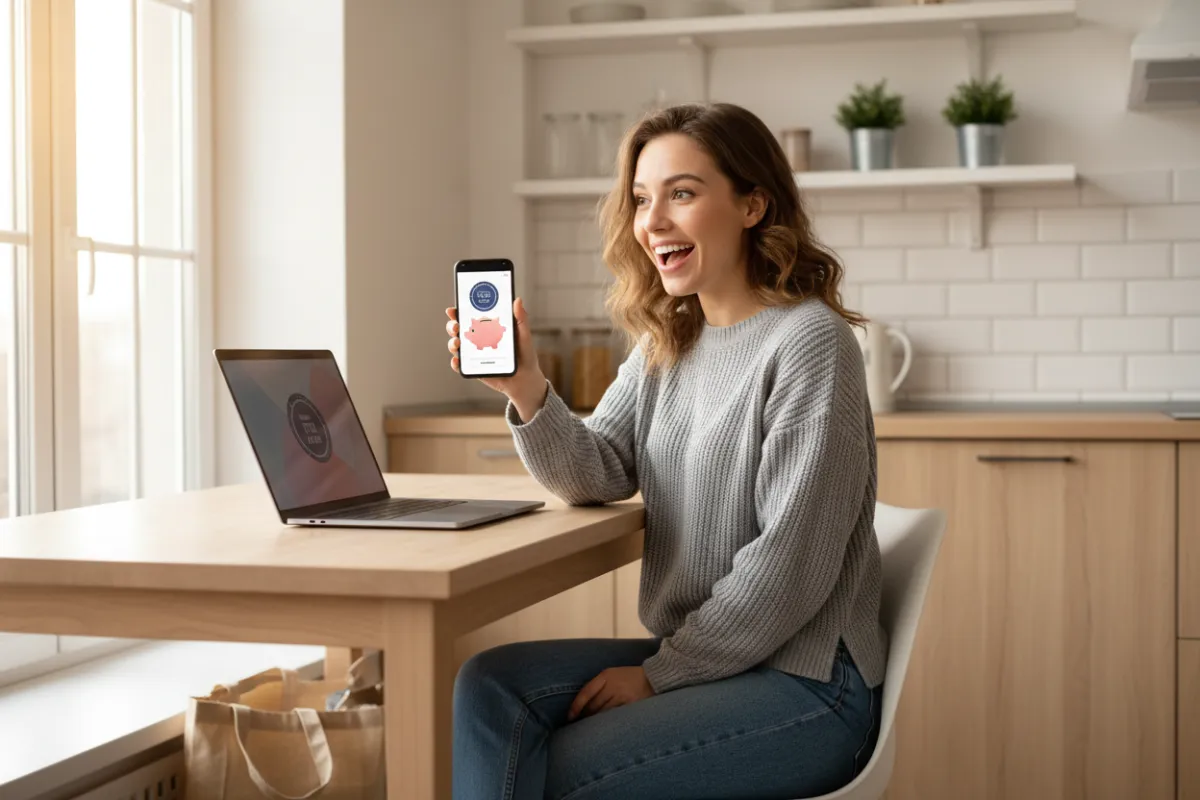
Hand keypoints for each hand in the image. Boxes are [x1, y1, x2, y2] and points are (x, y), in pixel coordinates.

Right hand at [446, 297, 547, 420]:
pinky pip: (460, 366)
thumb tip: (517, 300)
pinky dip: (456, 363)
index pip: (470, 316)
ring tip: (457, 343)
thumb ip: (521, 319)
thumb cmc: (525, 354)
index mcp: (487, 327)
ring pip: (456, 346)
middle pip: (459, 329)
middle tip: (456, 326)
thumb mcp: (524, 335)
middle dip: (452, 326)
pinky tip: (457, 360)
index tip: (453, 309)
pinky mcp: (474, 368)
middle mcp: (478, 338)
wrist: (525, 379)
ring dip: (452, 343)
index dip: (459, 311)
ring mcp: (474, 354)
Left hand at [567, 666, 655, 721]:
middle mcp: (613, 685)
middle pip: (594, 705)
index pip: (586, 692)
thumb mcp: (612, 675)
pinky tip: (606, 728)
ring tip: (591, 728)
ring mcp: (623, 696)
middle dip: (586, 715)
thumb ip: (599, 686)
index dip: (576, 706)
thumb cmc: (629, 677)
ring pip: (603, 713)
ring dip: (596, 721)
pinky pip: (615, 717)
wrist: (654, 678)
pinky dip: (609, 722)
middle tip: (580, 724)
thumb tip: (583, 705)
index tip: (570, 716)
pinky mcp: (631, 705)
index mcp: (606, 675)